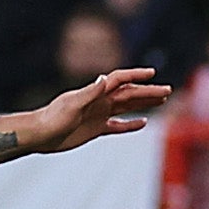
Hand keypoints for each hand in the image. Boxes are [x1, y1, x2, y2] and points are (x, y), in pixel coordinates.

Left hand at [24, 67, 171, 150]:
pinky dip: (131, 124)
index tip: (152, 73)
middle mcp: (100, 101)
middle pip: (129, 93)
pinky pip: (118, 125)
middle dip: (148, 91)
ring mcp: (100, 114)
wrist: (40, 134)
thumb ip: (90, 92)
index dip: (136, 75)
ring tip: (161, 100)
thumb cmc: (53, 118)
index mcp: (96, 92)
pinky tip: (143, 123)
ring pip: (128, 107)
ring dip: (144, 103)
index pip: (120, 79)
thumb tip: (104, 78)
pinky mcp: (97, 129)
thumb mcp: (72, 105)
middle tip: (168, 90)